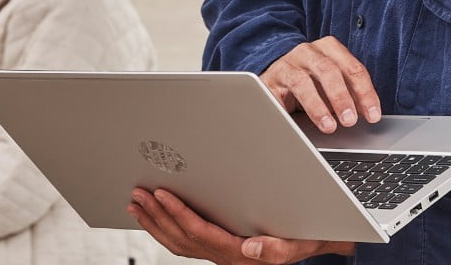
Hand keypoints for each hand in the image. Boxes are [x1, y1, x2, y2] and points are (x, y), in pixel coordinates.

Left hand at [128, 187, 354, 263]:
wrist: (314, 242)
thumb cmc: (306, 236)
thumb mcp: (298, 242)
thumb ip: (276, 248)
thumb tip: (250, 249)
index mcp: (240, 253)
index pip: (201, 232)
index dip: (179, 213)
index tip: (162, 194)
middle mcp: (225, 255)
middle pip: (182, 238)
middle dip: (157, 215)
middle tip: (138, 195)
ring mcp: (219, 253)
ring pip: (179, 242)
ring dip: (155, 222)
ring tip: (136, 204)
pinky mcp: (218, 248)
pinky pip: (185, 242)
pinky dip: (165, 228)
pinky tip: (155, 215)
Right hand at [262, 36, 381, 133]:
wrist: (276, 76)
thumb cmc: (312, 81)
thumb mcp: (333, 83)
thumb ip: (351, 94)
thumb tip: (369, 115)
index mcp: (329, 48)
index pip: (353, 68)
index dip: (365, 93)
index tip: (372, 116)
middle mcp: (307, 52)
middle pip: (327, 70)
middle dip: (341, 97)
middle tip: (350, 120)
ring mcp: (286, 64)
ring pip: (302, 82)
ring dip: (317, 107)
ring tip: (328, 126)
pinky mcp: (268, 80)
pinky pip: (276, 96)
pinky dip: (286, 111)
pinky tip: (296, 126)